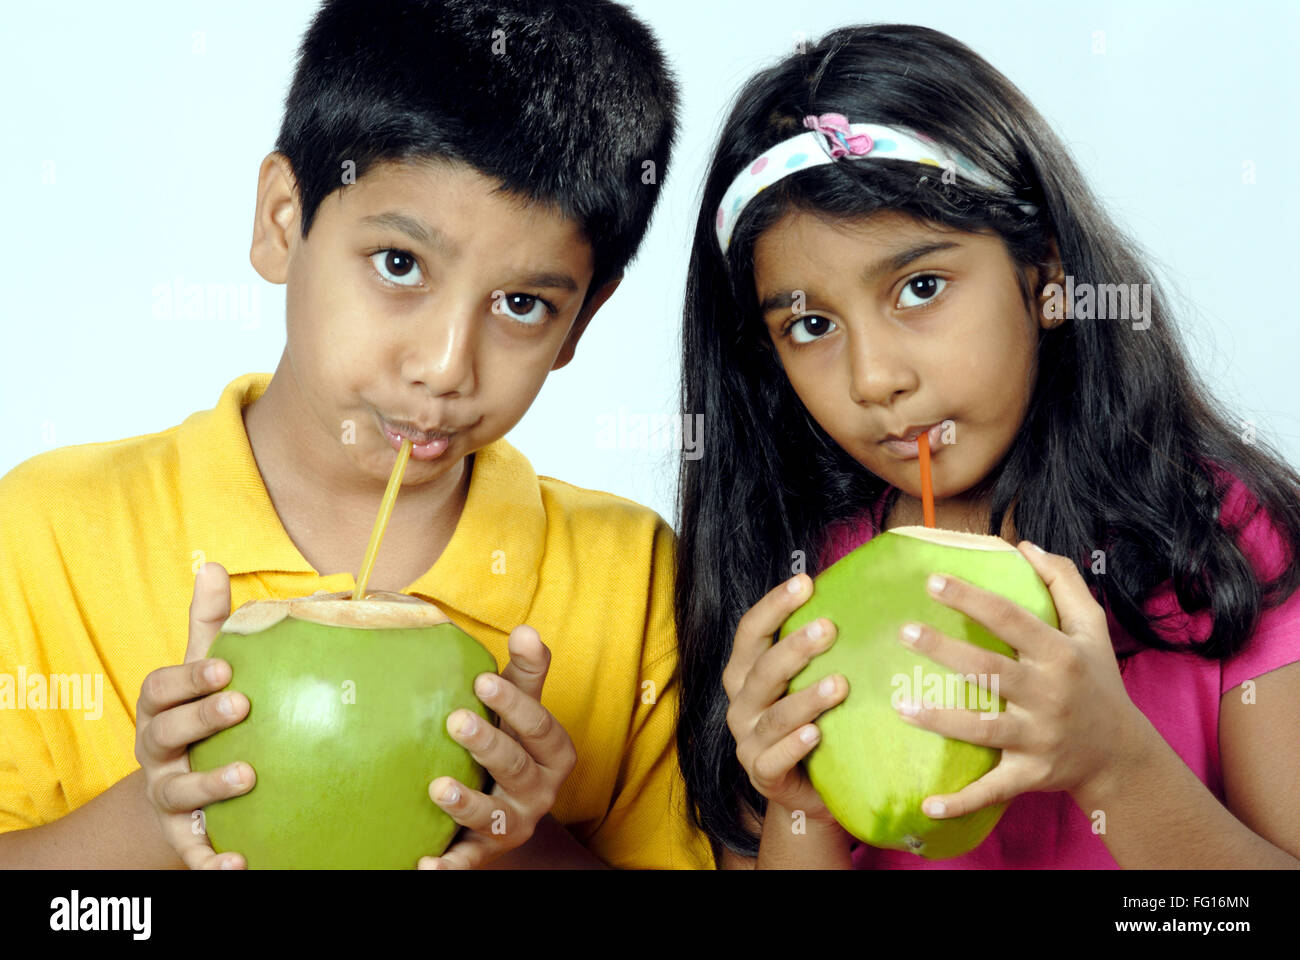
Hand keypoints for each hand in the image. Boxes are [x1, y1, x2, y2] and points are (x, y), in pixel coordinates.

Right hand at [134, 563, 252, 868]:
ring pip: (179, 792)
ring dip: (210, 786)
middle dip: (200, 720)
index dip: (189, 678)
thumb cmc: (202, 715)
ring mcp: (167, 796)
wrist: (179, 793)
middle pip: (165, 734)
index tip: (225, 667)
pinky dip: (212, 861)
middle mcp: (156, 751)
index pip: (162, 687)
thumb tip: (213, 562)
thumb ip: (209, 623)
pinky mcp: (184, 837)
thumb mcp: (201, 669)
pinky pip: (194, 851)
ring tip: (248, 778)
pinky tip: (240, 864)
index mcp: (161, 707)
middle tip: (241, 706)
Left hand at [418, 625, 576, 868]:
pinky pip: (469, 861)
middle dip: (489, 745)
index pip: (540, 727)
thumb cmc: (514, 742)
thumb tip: (526, 628)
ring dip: (467, 803)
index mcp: (554, 754)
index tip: (482, 681)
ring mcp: (514, 824)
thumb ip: (527, 671)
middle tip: (454, 721)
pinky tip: (425, 865)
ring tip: (438, 788)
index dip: (515, 705)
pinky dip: (449, 867)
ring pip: (494, 817)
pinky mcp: (486, 852)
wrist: (511, 808)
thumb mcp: (524, 708)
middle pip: (517, 767)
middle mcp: (540, 792)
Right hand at [722, 573, 849, 823]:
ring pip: (774, 715)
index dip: (774, 605)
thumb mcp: (804, 683)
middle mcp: (741, 703)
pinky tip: (817, 734)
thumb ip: (813, 651)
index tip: (805, 582)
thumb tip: (852, 596)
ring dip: (805, 698)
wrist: (805, 790)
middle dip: (794, 648)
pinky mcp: (761, 774)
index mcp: (745, 673)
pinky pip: (775, 759)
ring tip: (839, 685)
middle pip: (762, 670)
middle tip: (828, 628)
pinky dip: (794, 746)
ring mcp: (748, 740)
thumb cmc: (810, 722)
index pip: (751, 632)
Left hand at [893, 541, 1148, 819]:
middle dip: (946, 651)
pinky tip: (926, 805)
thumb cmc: (1097, 681)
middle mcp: (1049, 695)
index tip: (933, 580)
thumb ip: (1063, 581)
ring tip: (900, 705)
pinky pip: (993, 789)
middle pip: (990, 671)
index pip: (1011, 619)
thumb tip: (1024, 545)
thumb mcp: (1091, 628)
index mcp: (1060, 654)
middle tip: (904, 631)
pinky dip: (961, 801)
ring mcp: (1039, 738)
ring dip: (940, 720)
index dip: (972, 599)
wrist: (1121, 753)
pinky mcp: (1031, 774)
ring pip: (984, 729)